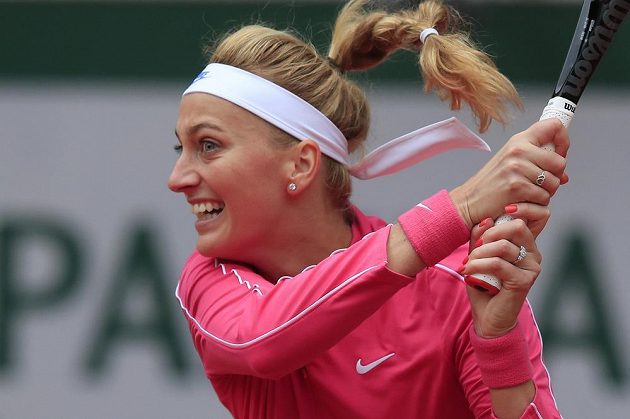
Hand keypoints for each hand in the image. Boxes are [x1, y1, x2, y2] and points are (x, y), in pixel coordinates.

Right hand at [450, 118, 568, 228]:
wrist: (470, 201)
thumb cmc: (491, 184)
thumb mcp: (511, 162)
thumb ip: (537, 162)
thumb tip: (563, 175)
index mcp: (519, 140)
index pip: (554, 126)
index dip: (564, 141)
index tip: (560, 153)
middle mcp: (518, 150)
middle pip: (560, 162)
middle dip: (555, 176)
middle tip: (541, 182)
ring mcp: (517, 168)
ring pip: (554, 182)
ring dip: (546, 192)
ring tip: (529, 192)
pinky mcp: (517, 186)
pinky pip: (544, 197)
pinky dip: (537, 203)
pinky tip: (524, 200)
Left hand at [460, 216, 541, 336]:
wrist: (488, 317)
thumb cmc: (484, 285)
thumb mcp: (479, 255)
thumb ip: (482, 237)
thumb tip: (486, 219)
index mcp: (526, 245)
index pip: (522, 219)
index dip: (506, 215)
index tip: (485, 225)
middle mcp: (534, 254)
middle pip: (516, 227)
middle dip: (489, 234)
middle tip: (475, 248)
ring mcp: (532, 267)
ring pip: (504, 246)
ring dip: (480, 252)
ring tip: (468, 263)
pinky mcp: (524, 281)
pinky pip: (498, 264)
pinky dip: (479, 265)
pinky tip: (469, 270)